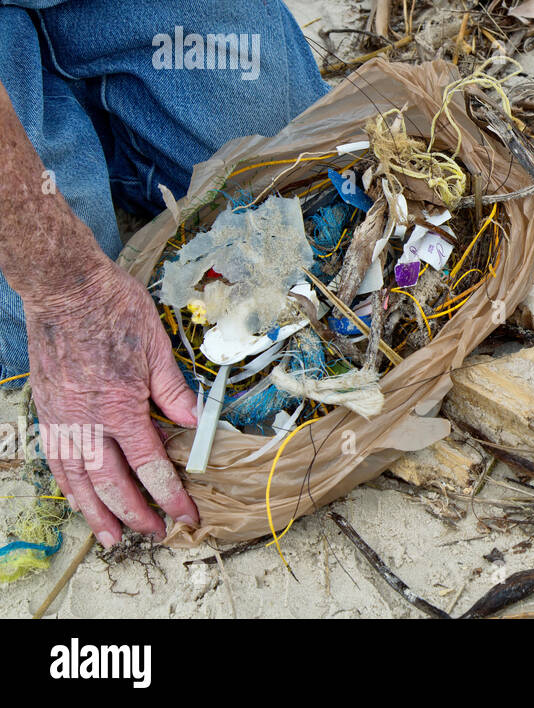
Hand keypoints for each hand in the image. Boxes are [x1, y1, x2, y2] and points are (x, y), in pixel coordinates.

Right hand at [27, 258, 199, 546]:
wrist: (64, 287)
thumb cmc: (113, 309)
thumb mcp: (156, 346)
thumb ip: (174, 391)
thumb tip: (196, 423)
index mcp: (120, 407)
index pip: (150, 465)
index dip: (169, 495)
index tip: (185, 516)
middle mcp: (86, 421)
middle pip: (111, 483)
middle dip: (134, 514)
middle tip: (153, 535)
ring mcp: (61, 417)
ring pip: (77, 480)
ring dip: (95, 512)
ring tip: (110, 537)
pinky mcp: (46, 409)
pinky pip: (56, 459)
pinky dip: (69, 485)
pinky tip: (79, 496)